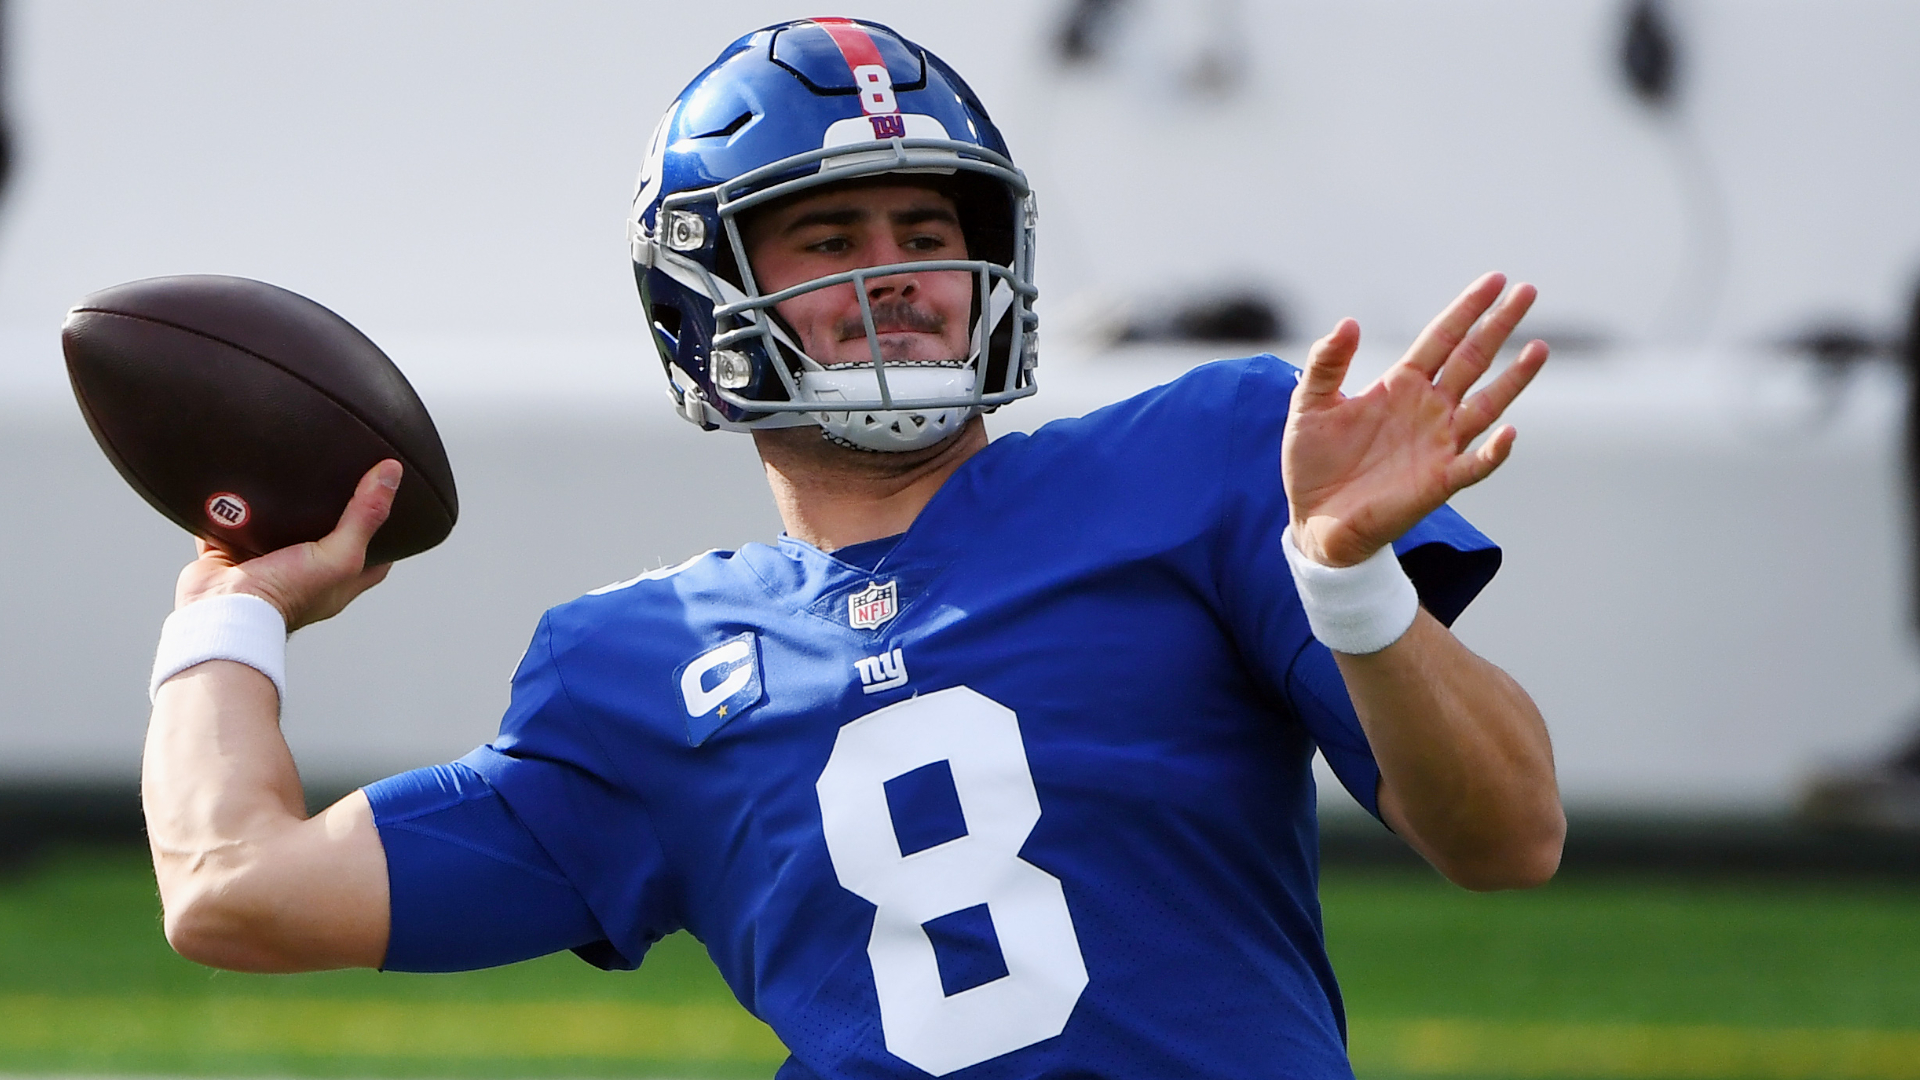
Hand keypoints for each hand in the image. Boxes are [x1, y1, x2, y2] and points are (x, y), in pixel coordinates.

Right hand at [174, 460, 401, 630]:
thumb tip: (390, 474)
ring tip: (291, 470)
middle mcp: (306, 572)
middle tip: (336, 476)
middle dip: (330, 509)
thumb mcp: (340, 555)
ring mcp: (268, 562)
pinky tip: (242, 483)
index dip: (383, 527)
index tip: (386, 496)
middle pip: (325, 534)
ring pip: (278, 526)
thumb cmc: (285, 596)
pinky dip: (235, 506)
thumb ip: (364, 517)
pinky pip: (233, 524)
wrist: (222, 609)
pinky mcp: (233, 554)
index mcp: (339, 579)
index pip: (375, 551)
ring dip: (281, 505)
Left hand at [1283, 273, 1547, 566]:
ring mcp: (1439, 444)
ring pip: (1486, 405)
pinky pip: (1475, 465)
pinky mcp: (1439, 482)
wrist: (1314, 519)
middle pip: (1472, 359)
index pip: (1442, 338)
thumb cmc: (1313, 461)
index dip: (1467, 309)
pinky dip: (1494, 452)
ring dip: (1513, 379)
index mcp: (1401, 385)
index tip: (1496, 280)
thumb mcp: (1310, 405)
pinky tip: (1509, 432)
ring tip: (1539, 349)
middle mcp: (1428, 408)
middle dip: (1499, 326)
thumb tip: (1348, 323)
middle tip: (1528, 292)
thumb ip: (1326, 363)